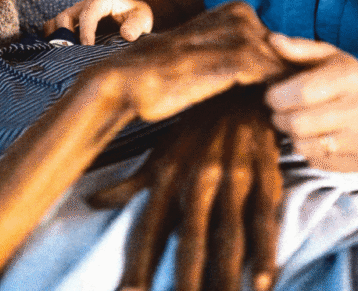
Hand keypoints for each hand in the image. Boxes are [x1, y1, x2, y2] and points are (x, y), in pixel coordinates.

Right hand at [45, 0, 153, 44]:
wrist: (132, 16)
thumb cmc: (136, 17)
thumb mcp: (142, 19)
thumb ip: (136, 26)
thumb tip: (127, 34)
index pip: (88, 14)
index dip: (85, 31)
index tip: (87, 48)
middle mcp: (85, 2)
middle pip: (66, 16)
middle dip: (66, 35)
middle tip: (71, 54)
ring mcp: (76, 11)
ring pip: (57, 21)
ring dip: (57, 38)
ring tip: (62, 55)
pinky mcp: (71, 20)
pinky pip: (53, 26)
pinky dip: (52, 37)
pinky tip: (57, 52)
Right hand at [87, 1, 288, 121]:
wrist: (128, 82)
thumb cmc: (165, 76)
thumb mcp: (208, 54)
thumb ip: (240, 57)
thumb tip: (277, 74)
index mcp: (236, 9)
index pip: (280, 43)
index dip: (286, 70)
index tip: (289, 96)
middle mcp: (241, 14)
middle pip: (286, 53)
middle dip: (290, 78)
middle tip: (293, 107)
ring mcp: (240, 33)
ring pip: (282, 66)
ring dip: (287, 90)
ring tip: (286, 115)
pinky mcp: (236, 57)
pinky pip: (273, 77)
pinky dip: (276, 96)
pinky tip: (271, 116)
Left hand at [89, 88, 282, 290]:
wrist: (239, 86)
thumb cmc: (195, 128)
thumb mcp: (159, 153)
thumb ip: (130, 183)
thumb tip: (93, 202)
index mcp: (168, 177)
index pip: (150, 230)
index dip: (140, 264)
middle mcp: (198, 180)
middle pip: (190, 240)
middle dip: (185, 279)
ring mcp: (233, 179)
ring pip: (228, 235)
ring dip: (225, 275)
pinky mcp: (264, 175)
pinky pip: (264, 219)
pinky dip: (265, 252)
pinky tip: (263, 282)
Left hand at [264, 34, 357, 171]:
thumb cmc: (351, 83)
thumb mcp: (330, 58)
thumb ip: (299, 48)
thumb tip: (272, 40)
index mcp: (350, 78)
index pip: (301, 92)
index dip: (276, 96)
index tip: (272, 95)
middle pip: (298, 123)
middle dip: (279, 118)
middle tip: (282, 112)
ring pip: (302, 145)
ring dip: (292, 135)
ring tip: (299, 123)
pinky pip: (316, 161)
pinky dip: (308, 150)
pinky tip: (315, 138)